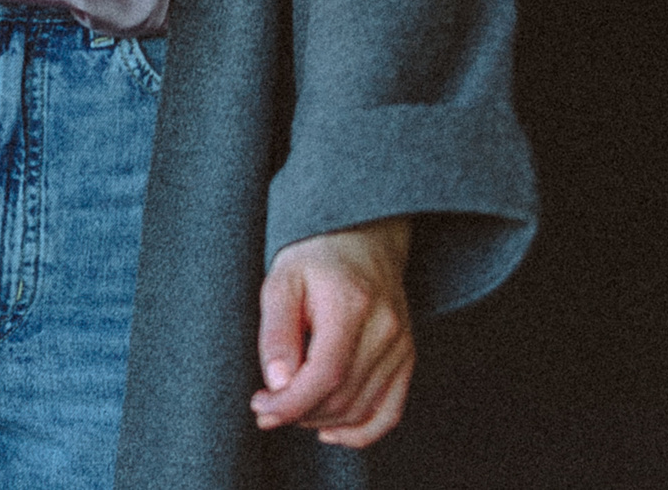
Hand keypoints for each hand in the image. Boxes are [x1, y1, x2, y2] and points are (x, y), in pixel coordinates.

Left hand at [250, 217, 414, 448]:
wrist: (361, 237)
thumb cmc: (313, 257)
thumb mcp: (281, 281)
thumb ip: (276, 332)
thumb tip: (278, 384)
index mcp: (351, 305)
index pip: (326, 375)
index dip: (291, 403)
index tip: (260, 408)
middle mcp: (386, 329)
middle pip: (343, 397)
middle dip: (299, 413)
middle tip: (266, 407)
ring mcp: (402, 346)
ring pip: (362, 410)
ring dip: (321, 421)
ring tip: (290, 408)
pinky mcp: (407, 358)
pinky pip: (390, 412)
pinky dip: (360, 431)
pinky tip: (328, 429)